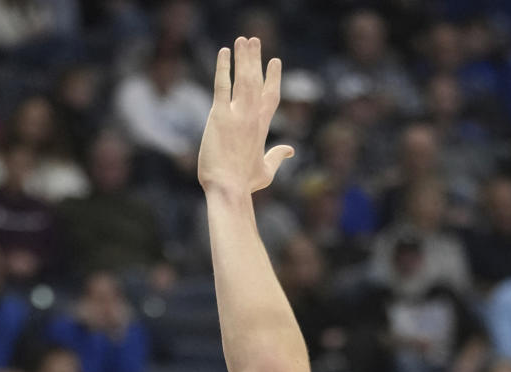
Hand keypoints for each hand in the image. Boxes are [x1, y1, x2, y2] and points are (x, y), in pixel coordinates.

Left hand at [198, 37, 294, 196]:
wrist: (229, 191)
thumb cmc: (244, 185)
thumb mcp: (266, 171)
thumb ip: (278, 157)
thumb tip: (291, 150)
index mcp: (262, 128)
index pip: (270, 96)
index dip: (273, 77)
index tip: (275, 61)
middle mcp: (252, 117)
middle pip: (257, 81)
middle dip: (256, 59)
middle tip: (254, 40)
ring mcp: (237, 115)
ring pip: (243, 78)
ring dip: (244, 57)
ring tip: (243, 40)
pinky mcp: (219, 117)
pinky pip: (222, 86)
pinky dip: (223, 68)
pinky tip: (224, 52)